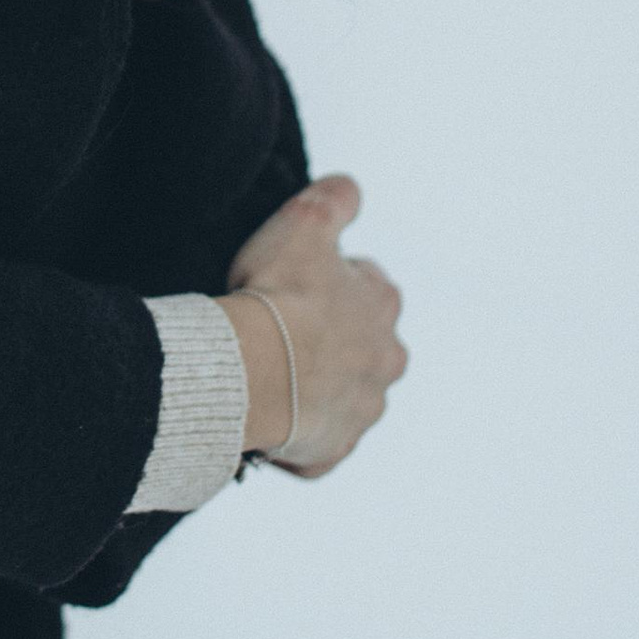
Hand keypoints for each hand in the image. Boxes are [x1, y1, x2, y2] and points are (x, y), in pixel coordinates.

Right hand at [220, 173, 408, 479]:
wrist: (253, 371)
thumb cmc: (280, 294)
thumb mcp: (306, 222)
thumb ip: (337, 198)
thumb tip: (350, 188)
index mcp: (383, 307)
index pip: (370, 287)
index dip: (333, 280)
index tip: (299, 281)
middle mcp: (385, 362)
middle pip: (364, 348)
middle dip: (333, 341)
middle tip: (283, 331)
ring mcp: (360, 411)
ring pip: (343, 397)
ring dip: (316, 388)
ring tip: (271, 377)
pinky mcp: (331, 450)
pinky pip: (316, 444)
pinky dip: (297, 435)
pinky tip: (268, 418)